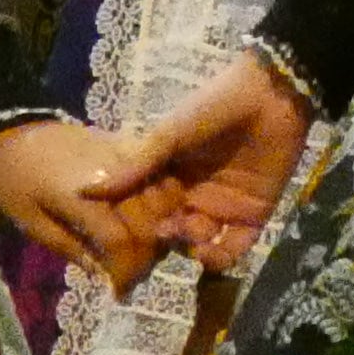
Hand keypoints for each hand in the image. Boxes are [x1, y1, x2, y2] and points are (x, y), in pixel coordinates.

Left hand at [0, 117, 167, 291]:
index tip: (119, 290)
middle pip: (148, 224)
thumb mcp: (30, 221)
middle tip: (131, 275)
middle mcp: (114, 177)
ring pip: (164, 201)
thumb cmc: (17, 179)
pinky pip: (162, 178)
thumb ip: (68, 247)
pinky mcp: (132, 148)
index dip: (125, 270)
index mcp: (83, 198)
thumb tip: (101, 273)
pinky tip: (152, 219)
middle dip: (144, 257)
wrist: (20, 130)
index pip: (120, 240)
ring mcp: (127, 159)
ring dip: (159, 230)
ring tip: (142, 250)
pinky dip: (164, 203)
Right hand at [83, 55, 317, 272]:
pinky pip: (236, 247)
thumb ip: (134, 168)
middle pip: (174, 233)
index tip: (130, 235)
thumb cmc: (214, 108)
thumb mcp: (168, 135)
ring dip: (193, 250)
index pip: (149, 213)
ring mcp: (224, 207)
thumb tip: (82, 190)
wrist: (271, 96)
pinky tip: (210, 254)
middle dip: (167, 241)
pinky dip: (222, 258)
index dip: (140, 226)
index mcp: (171, 178)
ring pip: (202, 244)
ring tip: (190, 242)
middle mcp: (194, 196)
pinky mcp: (254, 214)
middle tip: (164, 238)